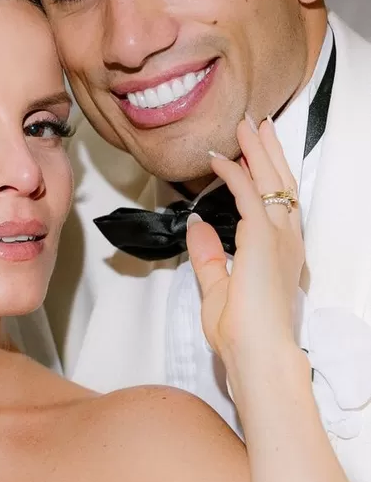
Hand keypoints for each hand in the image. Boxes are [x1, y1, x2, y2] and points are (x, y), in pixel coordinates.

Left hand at [186, 116, 304, 401]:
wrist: (256, 355)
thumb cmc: (242, 333)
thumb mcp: (218, 288)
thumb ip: (208, 255)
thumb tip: (196, 224)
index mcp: (279, 253)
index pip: (277, 203)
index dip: (266, 175)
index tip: (253, 154)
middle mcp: (286, 241)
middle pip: (281, 185)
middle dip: (268, 153)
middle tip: (257, 126)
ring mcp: (279, 239)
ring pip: (271, 183)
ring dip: (257, 152)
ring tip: (245, 127)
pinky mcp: (263, 241)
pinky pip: (249, 196)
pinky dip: (234, 174)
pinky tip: (220, 159)